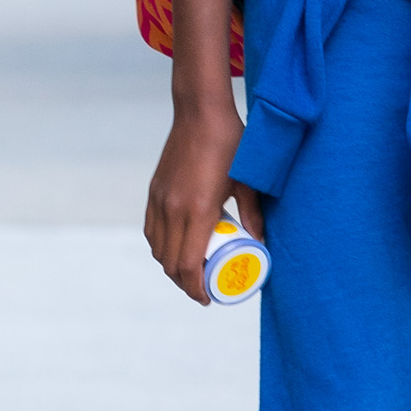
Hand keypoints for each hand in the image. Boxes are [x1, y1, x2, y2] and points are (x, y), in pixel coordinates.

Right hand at [145, 108, 259, 303]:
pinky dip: (160, 246)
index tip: (207, 298)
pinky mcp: (154, 190)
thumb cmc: (230, 143)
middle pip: (170, 263)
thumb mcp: (247, 181)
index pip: (187, 264)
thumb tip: (259, 242)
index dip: (195, 288)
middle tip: (203, 290)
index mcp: (197, 210)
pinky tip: (174, 247)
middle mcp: (173, 209)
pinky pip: (151, 229)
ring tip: (189, 272)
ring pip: (157, 248)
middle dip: (184, 283)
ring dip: (170, 266)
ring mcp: (160, 199)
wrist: (200, 112)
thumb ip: (252, 213)